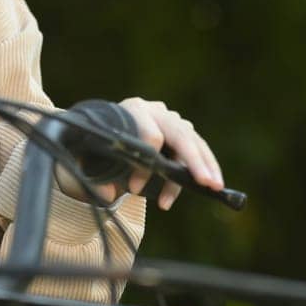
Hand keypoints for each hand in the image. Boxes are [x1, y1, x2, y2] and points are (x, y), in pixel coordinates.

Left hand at [53, 98, 223, 210]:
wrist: (105, 130)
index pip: (148, 133)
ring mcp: (171, 120)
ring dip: (206, 165)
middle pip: (179, 134)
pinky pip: (198, 149)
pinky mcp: (181, 132)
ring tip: (215, 188)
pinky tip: (212, 187)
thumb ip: (95, 174)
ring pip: (194, 142)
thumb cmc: (96, 144)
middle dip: (193, 161)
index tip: (133, 188)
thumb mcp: (89, 157)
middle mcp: (156, 111)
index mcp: (132, 110)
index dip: (144, 164)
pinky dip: (205, 168)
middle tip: (204, 183)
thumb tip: (108, 194)